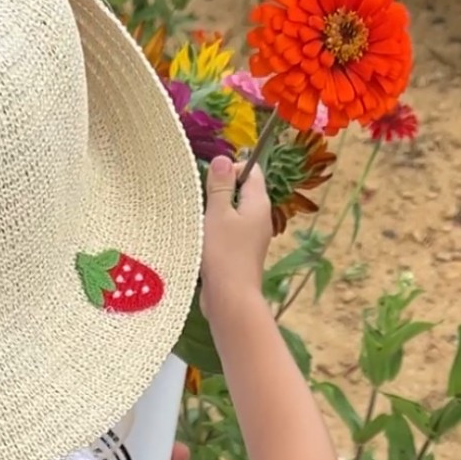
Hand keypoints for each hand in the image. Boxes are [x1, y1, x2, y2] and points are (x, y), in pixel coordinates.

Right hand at [200, 156, 271, 323]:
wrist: (230, 300)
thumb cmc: (223, 253)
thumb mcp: (217, 213)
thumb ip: (220, 185)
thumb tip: (223, 159)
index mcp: (259, 203)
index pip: (252, 170)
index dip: (231, 169)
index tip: (212, 182)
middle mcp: (260, 218)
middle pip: (241, 191)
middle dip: (220, 192)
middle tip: (203, 203)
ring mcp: (252, 238)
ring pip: (233, 213)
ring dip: (215, 214)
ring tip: (200, 223)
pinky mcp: (242, 254)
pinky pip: (229, 233)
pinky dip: (216, 232)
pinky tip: (203, 242)